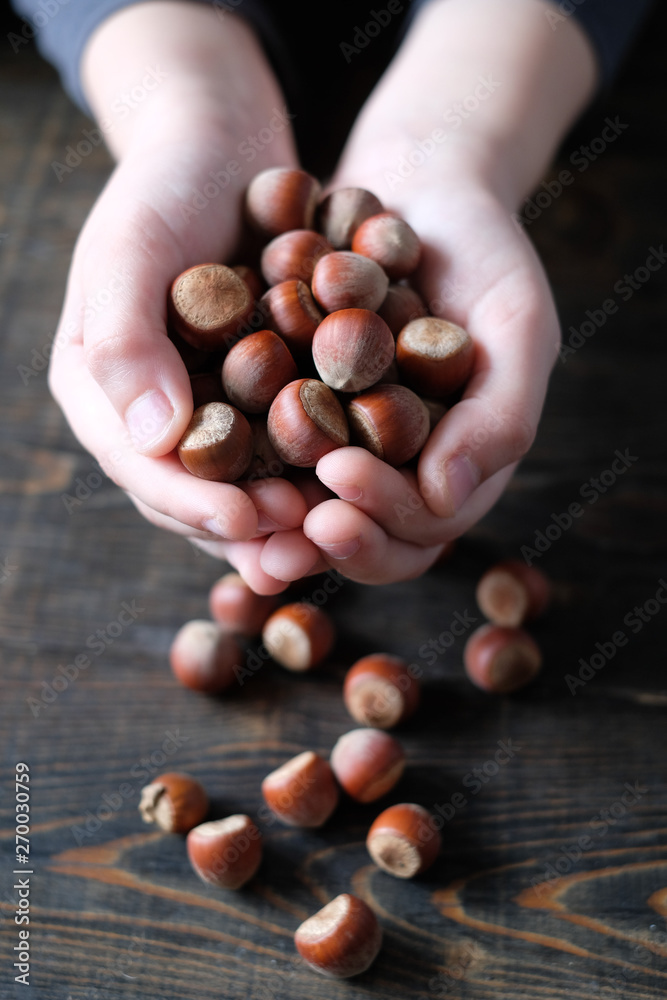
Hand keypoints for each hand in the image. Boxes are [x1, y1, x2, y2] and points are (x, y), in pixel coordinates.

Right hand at [48, 5, 308, 573]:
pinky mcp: (258, 393)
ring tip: (334, 535)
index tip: (248, 524)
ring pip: (243, 482)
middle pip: (194, 492)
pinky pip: (285, 446)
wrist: (220, 140)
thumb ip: (123, 340)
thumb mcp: (130, 248)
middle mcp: (150, 412)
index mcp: (100, 390)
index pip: (140, 467)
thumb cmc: (164, 184)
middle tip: (303, 553)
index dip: (192, 503)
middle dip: (248, 529)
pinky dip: (316, 470)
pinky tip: (358, 487)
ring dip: (288, 516)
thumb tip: (152, 437)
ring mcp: (207, 405)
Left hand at [287, 0, 595, 585]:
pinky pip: (259, 449)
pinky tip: (196, 452)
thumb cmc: (485, 250)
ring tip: (233, 510)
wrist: (419, 182)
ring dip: (270, 520)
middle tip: (277, 521)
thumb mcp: (516, 322)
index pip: (423, 526)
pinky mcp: (290, 407)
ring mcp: (342, 441)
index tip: (339, 479)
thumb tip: (445, 495)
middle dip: (322, 534)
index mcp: (455, 466)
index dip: (383, 517)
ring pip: (304, 509)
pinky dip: (236, 460)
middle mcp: (396, 468)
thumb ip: (500, 414)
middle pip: (360, 535)